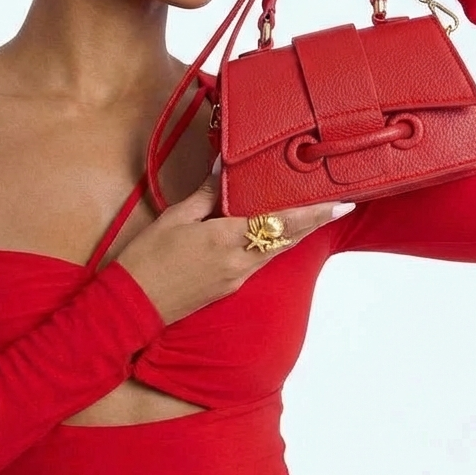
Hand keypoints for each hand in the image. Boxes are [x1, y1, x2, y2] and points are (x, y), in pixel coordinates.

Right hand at [114, 159, 353, 325]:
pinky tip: (277, 233)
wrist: (133, 306)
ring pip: (276, 251)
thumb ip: (206, 194)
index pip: (280, 221)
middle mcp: (240, 261)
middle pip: (288, 239)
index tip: (340, 203)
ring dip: (297, 234)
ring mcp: (237, 277)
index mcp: (226, 238)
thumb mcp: (175, 218)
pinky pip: (259, 261)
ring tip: (317, 215)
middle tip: (342, 206)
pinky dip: (274, 245)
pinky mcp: (229, 287)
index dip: (313, 212)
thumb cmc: (147, 258)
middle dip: (315, 222)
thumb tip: (223, 168)